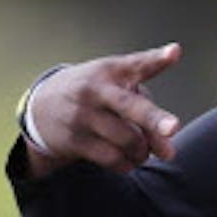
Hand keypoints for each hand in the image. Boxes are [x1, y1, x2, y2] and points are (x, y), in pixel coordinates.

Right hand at [25, 43, 183, 173]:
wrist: (43, 106)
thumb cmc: (99, 94)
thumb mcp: (119, 86)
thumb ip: (149, 111)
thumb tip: (167, 153)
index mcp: (112, 70)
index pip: (137, 63)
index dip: (157, 59)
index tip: (174, 53)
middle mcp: (96, 90)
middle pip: (130, 106)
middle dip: (153, 118)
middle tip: (174, 128)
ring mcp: (82, 115)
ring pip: (128, 139)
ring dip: (144, 150)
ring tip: (143, 150)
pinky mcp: (74, 140)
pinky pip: (112, 158)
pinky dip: (128, 163)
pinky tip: (129, 160)